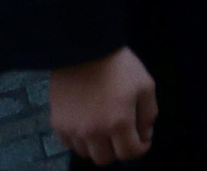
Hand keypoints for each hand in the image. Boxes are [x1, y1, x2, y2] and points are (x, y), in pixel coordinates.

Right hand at [49, 48, 157, 166]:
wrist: (84, 48)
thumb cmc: (119, 65)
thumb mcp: (145, 85)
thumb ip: (148, 113)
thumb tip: (144, 135)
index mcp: (118, 123)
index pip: (130, 153)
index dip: (140, 148)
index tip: (143, 139)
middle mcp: (94, 132)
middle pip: (106, 159)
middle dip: (119, 149)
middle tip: (123, 134)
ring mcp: (73, 129)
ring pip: (87, 153)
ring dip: (98, 146)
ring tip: (105, 127)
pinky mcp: (57, 123)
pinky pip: (70, 143)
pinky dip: (80, 139)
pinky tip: (88, 123)